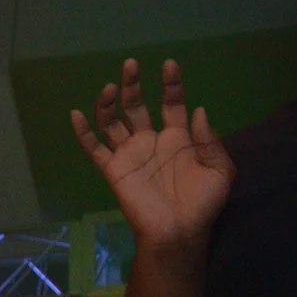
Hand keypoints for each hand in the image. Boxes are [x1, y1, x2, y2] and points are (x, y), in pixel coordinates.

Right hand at [69, 58, 234, 252]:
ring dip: (108, 103)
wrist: (179, 232)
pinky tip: (76, 114)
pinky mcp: (113, 169)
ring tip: (109, 87)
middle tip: (131, 64)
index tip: (169, 64)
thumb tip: (198, 110)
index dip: (171, 83)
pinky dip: (83, 132)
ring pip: (112, 121)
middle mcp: (150, 140)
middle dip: (133, 84)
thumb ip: (210, 140)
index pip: (171, 103)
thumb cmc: (202, 203)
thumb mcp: (220, 170)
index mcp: (177, 137)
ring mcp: (130, 153)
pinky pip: (94, 148)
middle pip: (136, 105)